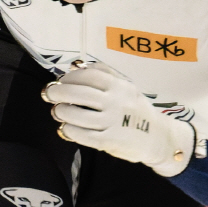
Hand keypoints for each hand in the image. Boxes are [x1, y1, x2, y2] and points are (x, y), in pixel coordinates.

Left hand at [43, 63, 194, 176]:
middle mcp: (116, 102)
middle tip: (49, 94)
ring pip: (78, 115)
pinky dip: (69, 130)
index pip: (90, 76)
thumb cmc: (136, 111)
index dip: (70, 77)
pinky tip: (65, 128)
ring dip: (62, 112)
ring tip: (57, 111)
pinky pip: (83, 135)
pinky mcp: (109, 141)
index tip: (61, 80)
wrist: (159, 138)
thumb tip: (76, 65)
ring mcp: (113, 122)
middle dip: (59, 92)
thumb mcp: (127, 88)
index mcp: (120, 86)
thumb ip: (105, 75)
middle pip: (80, 94)